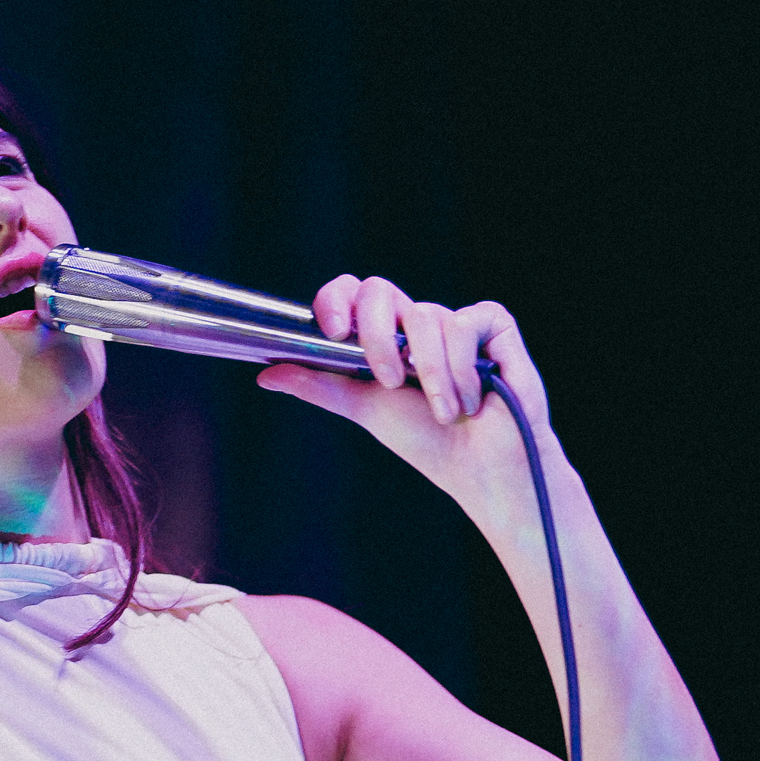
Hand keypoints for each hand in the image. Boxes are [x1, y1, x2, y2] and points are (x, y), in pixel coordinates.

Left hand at [255, 274, 551, 494]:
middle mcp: (415, 323)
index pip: (353, 294)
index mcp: (384, 337)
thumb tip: (266, 374)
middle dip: (378, 337)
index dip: (336, 298)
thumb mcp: (365, 408)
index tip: (331, 329)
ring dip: (432, 376)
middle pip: (380, 290)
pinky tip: (474, 396)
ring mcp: (455, 322)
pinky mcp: (493, 326)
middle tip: (391, 382)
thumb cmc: (429, 442)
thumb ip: (321, 385)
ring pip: (426, 317)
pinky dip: (465, 366)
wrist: (483, 470)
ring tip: (445, 411)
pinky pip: (466, 322)